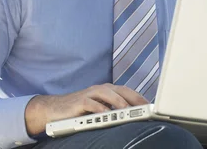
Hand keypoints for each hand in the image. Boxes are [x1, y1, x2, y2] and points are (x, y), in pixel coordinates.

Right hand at [24, 83, 148, 135]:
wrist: (55, 109)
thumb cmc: (80, 110)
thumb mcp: (99, 109)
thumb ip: (113, 109)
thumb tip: (133, 117)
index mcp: (106, 90)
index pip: (127, 91)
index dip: (139, 98)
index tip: (151, 107)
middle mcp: (99, 89)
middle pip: (120, 89)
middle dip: (134, 98)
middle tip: (145, 108)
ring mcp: (89, 94)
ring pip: (107, 93)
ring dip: (119, 101)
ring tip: (128, 110)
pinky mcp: (79, 101)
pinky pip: (91, 103)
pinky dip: (99, 108)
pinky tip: (106, 114)